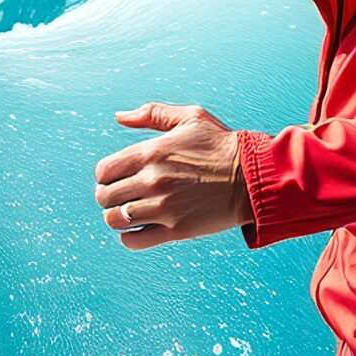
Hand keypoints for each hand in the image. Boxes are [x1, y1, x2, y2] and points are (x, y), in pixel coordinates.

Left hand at [93, 102, 253, 249]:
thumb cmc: (221, 146)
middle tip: (124, 195)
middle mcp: (152, 180)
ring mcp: (163, 207)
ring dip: (118, 217)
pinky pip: (133, 241)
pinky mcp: (175, 230)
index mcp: (151, 152)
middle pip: (104, 197)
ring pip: (114, 220)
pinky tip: (142, 228)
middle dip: (109, 196)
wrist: (253, 177)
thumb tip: (119, 117)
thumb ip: (152, 114)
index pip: (103, 171)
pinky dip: (130, 237)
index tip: (119, 177)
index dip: (106, 175)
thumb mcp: (190, 118)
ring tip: (132, 212)